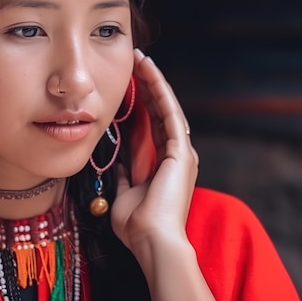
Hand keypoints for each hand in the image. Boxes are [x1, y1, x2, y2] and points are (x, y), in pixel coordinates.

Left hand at [111, 48, 198, 252]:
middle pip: (160, 111)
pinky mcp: (181, 151)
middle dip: (147, 86)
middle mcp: (176, 154)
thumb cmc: (138, 225)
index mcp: (163, 164)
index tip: (128, 83)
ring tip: (141, 60)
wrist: (152, 241)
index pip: (151, 124)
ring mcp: (181, 151)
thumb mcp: (125, 194)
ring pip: (166, 106)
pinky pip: (169, 113)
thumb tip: (120, 165)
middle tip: (135, 62)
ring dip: (154, 82)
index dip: (141, 102)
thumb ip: (126, 177)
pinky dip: (160, 92)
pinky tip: (150, 73)